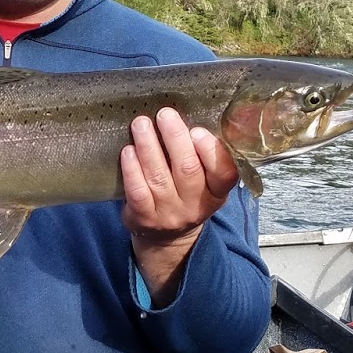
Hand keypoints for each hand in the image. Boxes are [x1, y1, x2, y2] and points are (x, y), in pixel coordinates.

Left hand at [121, 108, 240, 304]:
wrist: (167, 238)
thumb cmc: (186, 195)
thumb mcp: (205, 182)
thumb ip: (202, 157)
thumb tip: (186, 116)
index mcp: (217, 193)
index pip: (224, 174)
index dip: (211, 151)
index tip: (197, 130)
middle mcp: (195, 205)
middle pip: (187, 170)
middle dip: (175, 138)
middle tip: (164, 114)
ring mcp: (169, 214)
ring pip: (159, 177)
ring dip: (148, 147)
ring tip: (141, 124)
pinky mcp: (144, 218)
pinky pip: (137, 191)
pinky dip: (131, 169)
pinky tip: (128, 151)